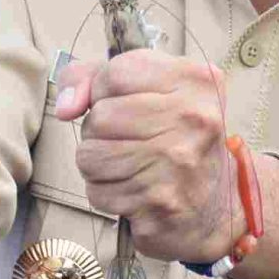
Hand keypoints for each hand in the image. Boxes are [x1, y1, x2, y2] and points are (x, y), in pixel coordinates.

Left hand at [53, 49, 237, 263]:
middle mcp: (194, 119)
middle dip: (100, 131)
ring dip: (99, 164)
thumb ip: (91, 77)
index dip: (104, 91)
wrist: (213, 205)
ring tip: (131, 165)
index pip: (115, 73)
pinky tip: (135, 188)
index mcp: (196, 81)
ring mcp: (179, 162)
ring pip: (90, 155)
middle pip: (100, 117)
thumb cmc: (172, 139)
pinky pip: (97, 191)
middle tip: (133, 141)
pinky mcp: (161, 202)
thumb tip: (66, 106)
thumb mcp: (144, 89)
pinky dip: (107, 193)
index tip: (126, 104)